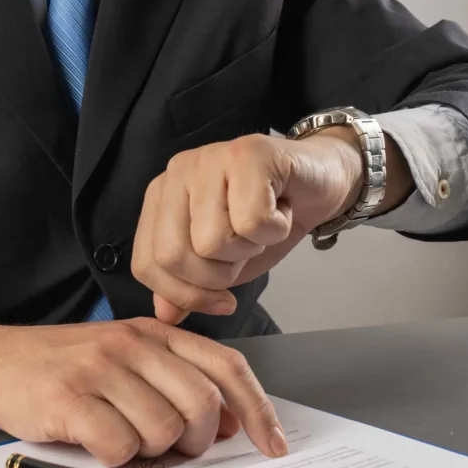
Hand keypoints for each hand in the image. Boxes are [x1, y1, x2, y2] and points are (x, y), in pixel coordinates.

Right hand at [0, 318, 288, 466]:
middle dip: (196, 442)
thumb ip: (175, 382)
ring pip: (163, 430)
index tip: (273, 444)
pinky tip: (96, 443)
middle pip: (200, 404)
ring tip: (122, 438)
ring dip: (150, 451)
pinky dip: (115, 457)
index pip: (226, 366)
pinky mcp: (69, 398)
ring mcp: (99, 368)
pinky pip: (119, 445)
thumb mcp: (124, 360)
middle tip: (175, 450)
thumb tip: (227, 424)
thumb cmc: (63, 366)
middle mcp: (132, 344)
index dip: (258, 408)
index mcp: (154, 334)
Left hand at [132, 129, 410, 323]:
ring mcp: (209, 159)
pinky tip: (281, 210)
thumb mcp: (222, 263)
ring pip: (212, 241)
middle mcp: (177, 174)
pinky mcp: (247, 153)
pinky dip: (276, 229)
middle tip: (245, 252)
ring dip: (250, 247)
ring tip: (262, 225)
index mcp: (160, 199)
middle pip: (174, 256)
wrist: (320, 181)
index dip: (185, 295)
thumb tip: (166, 315)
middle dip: (218, 275)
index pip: (147, 264)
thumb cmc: (268, 218)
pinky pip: (252, 221)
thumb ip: (188, 287)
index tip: (222, 301)